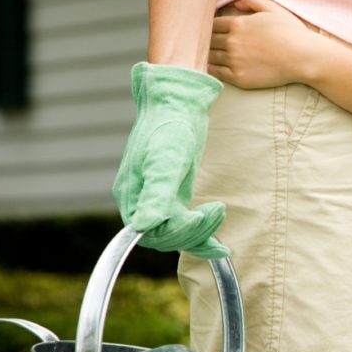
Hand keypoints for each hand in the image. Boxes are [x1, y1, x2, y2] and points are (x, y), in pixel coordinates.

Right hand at [113, 63, 228, 258]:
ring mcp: (157, 199)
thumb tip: (143, 227)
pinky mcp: (173, 194)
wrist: (178, 105)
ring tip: (220, 211)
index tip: (200, 216)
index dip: (177, 232)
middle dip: (193, 230)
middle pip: (165, 237)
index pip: (151, 233)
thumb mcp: (166, 160)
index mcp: (132, 195)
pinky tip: (220, 246)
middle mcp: (141, 201)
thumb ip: (156, 194)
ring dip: (200, 231)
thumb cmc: (170, 128)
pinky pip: (184, 225)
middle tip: (218, 211)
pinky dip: (201, 236)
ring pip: (177, 233)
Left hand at [208, 0, 310, 88]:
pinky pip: (215, 73)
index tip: (212, 30)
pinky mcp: (238, 77)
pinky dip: (211, 69)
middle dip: (208, 40)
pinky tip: (212, 68)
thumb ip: (253, 0)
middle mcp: (232, 41)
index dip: (210, 26)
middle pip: (208, 40)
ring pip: (210, 56)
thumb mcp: (274, 9)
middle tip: (207, 43)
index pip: (212, 24)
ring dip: (208, 55)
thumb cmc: (292, 33)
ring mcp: (234, 60)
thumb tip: (237, 3)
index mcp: (238, 24)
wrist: (304, 58)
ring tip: (209, 55)